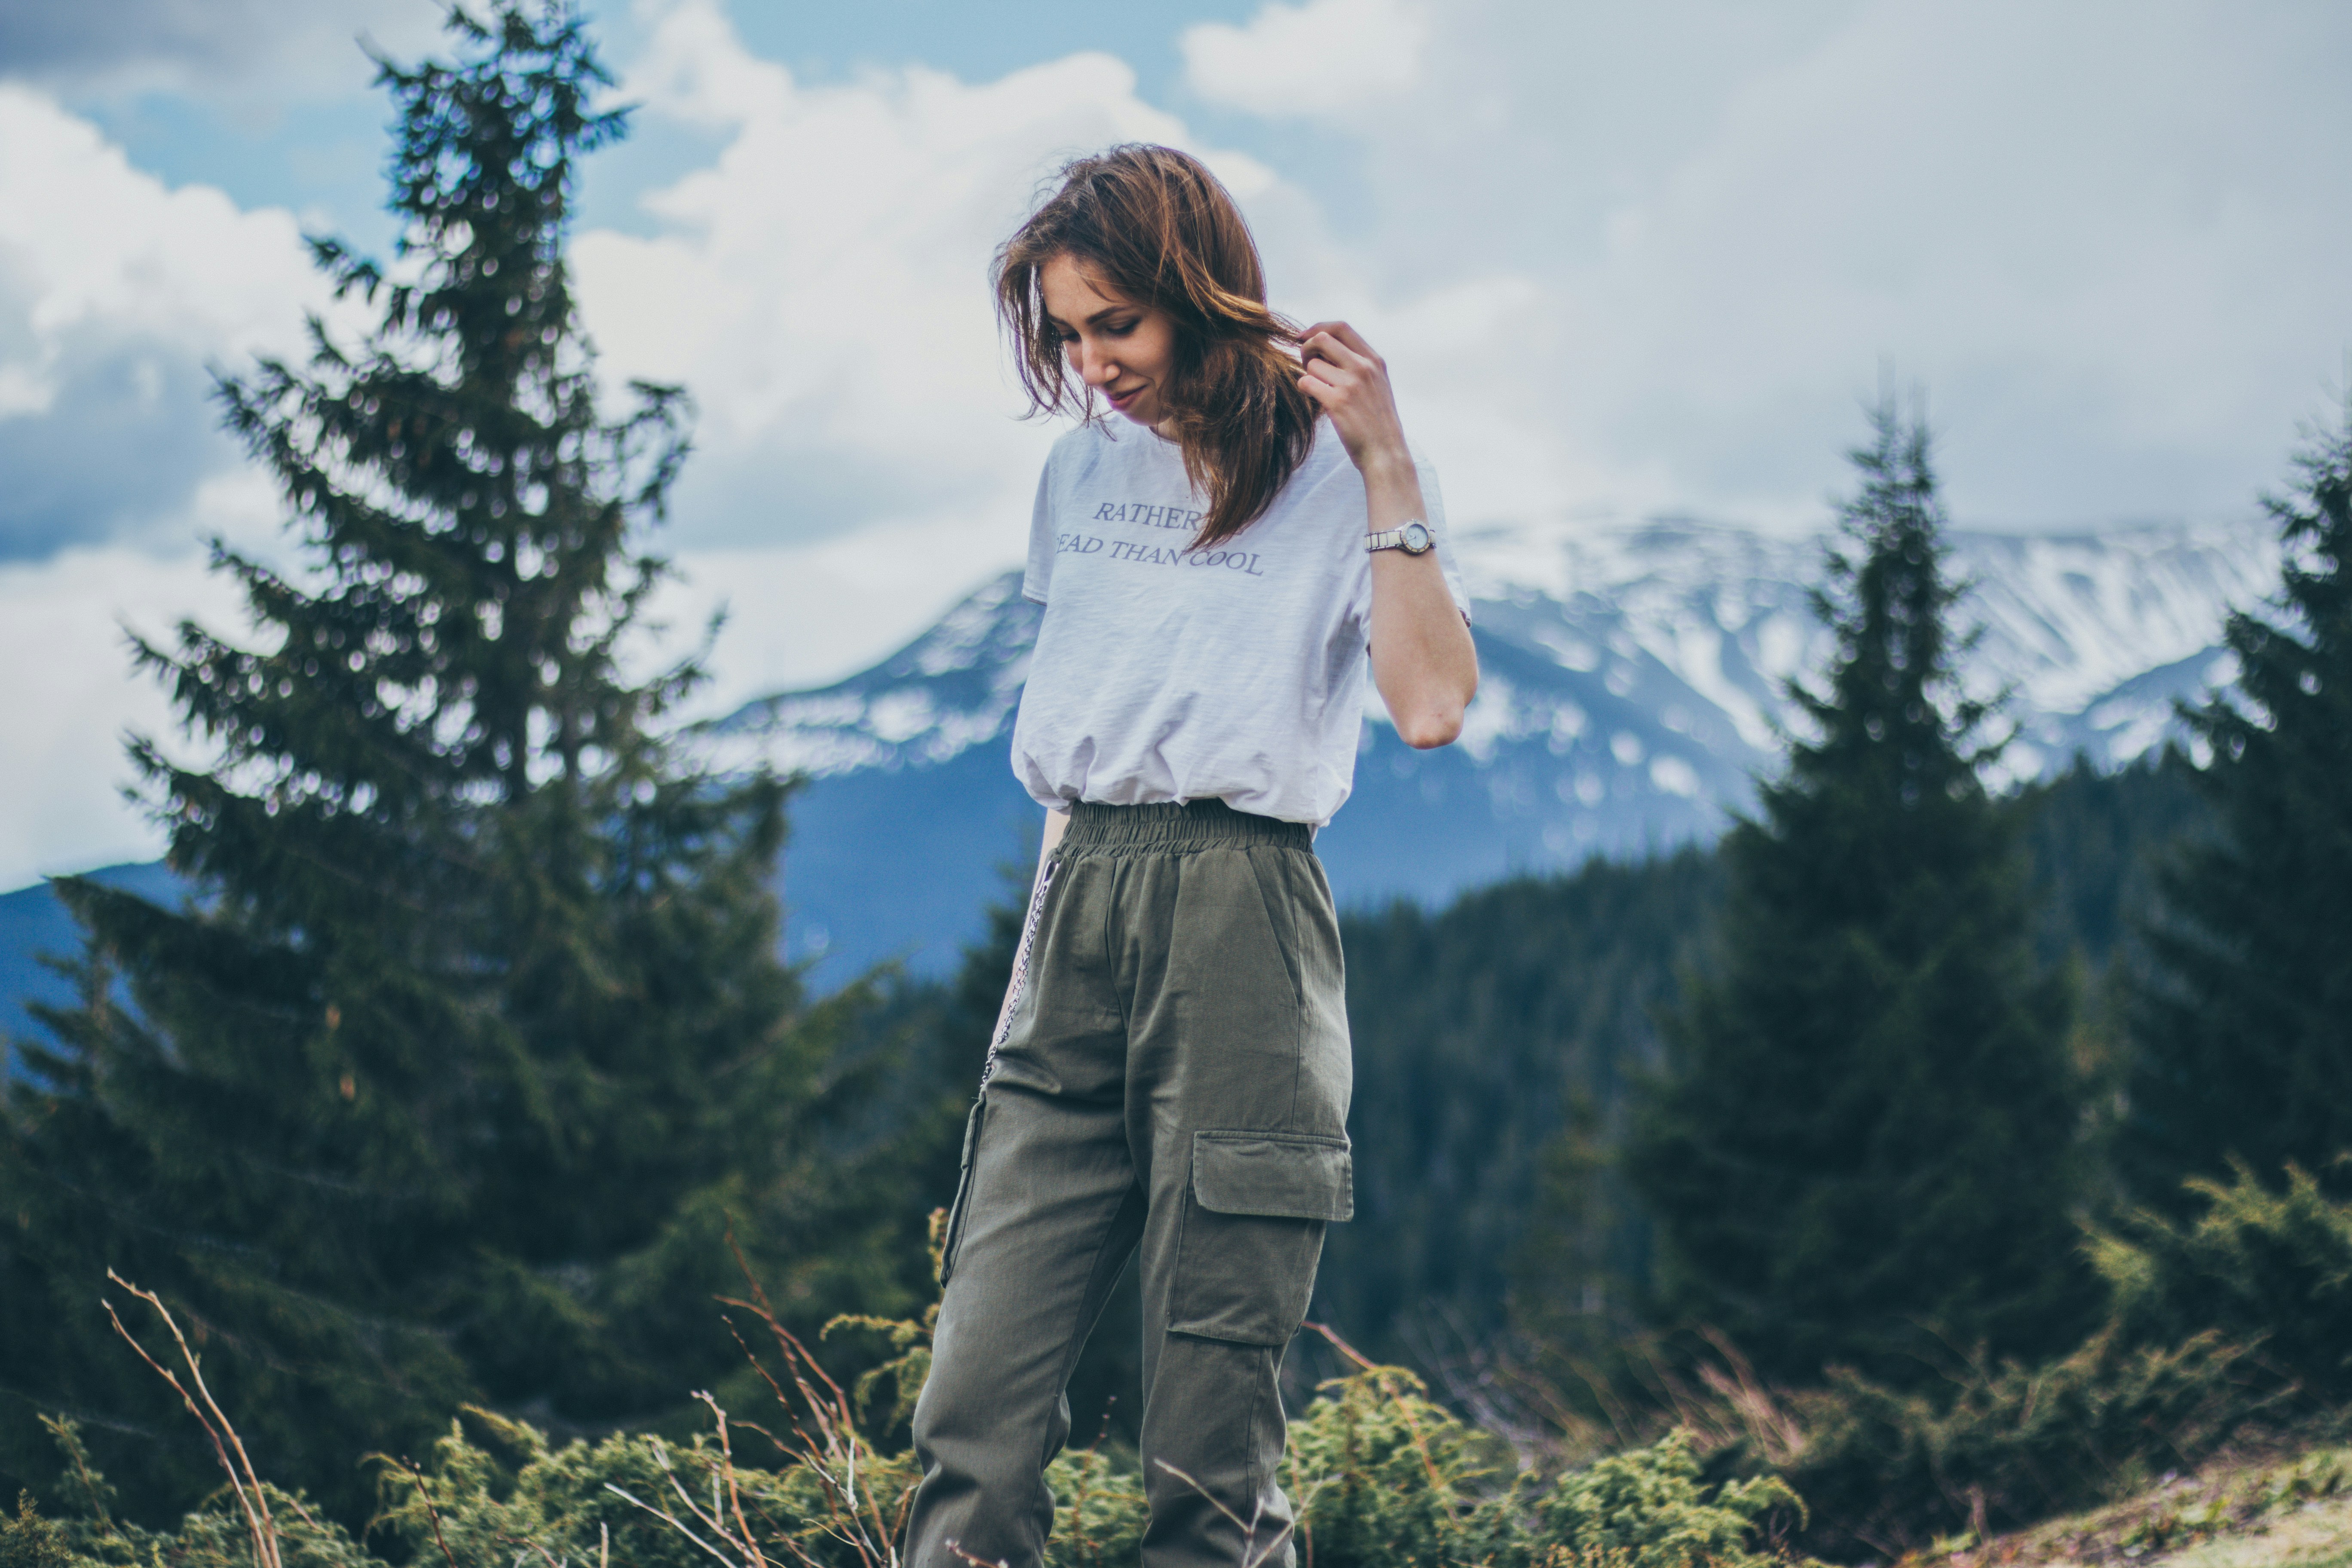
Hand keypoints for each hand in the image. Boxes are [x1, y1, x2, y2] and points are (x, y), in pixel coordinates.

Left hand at [1295, 321, 1411, 478]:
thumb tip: (1325, 348)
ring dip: (1308, 376)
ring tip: (1318, 391)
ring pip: (1312, 365)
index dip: (1317, 328)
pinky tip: (1315, 399)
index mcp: (1374, 360)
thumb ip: (1359, 364)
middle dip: (1306, 348)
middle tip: (1306, 365)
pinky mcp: (1337, 402)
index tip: (1304, 337)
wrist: (1385, 452)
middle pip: (1322, 339)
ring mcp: (1351, 384)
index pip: (1341, 328)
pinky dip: (1304, 389)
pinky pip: (1306, 383)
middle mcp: (1363, 367)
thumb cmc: (1377, 421)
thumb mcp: (1378, 385)